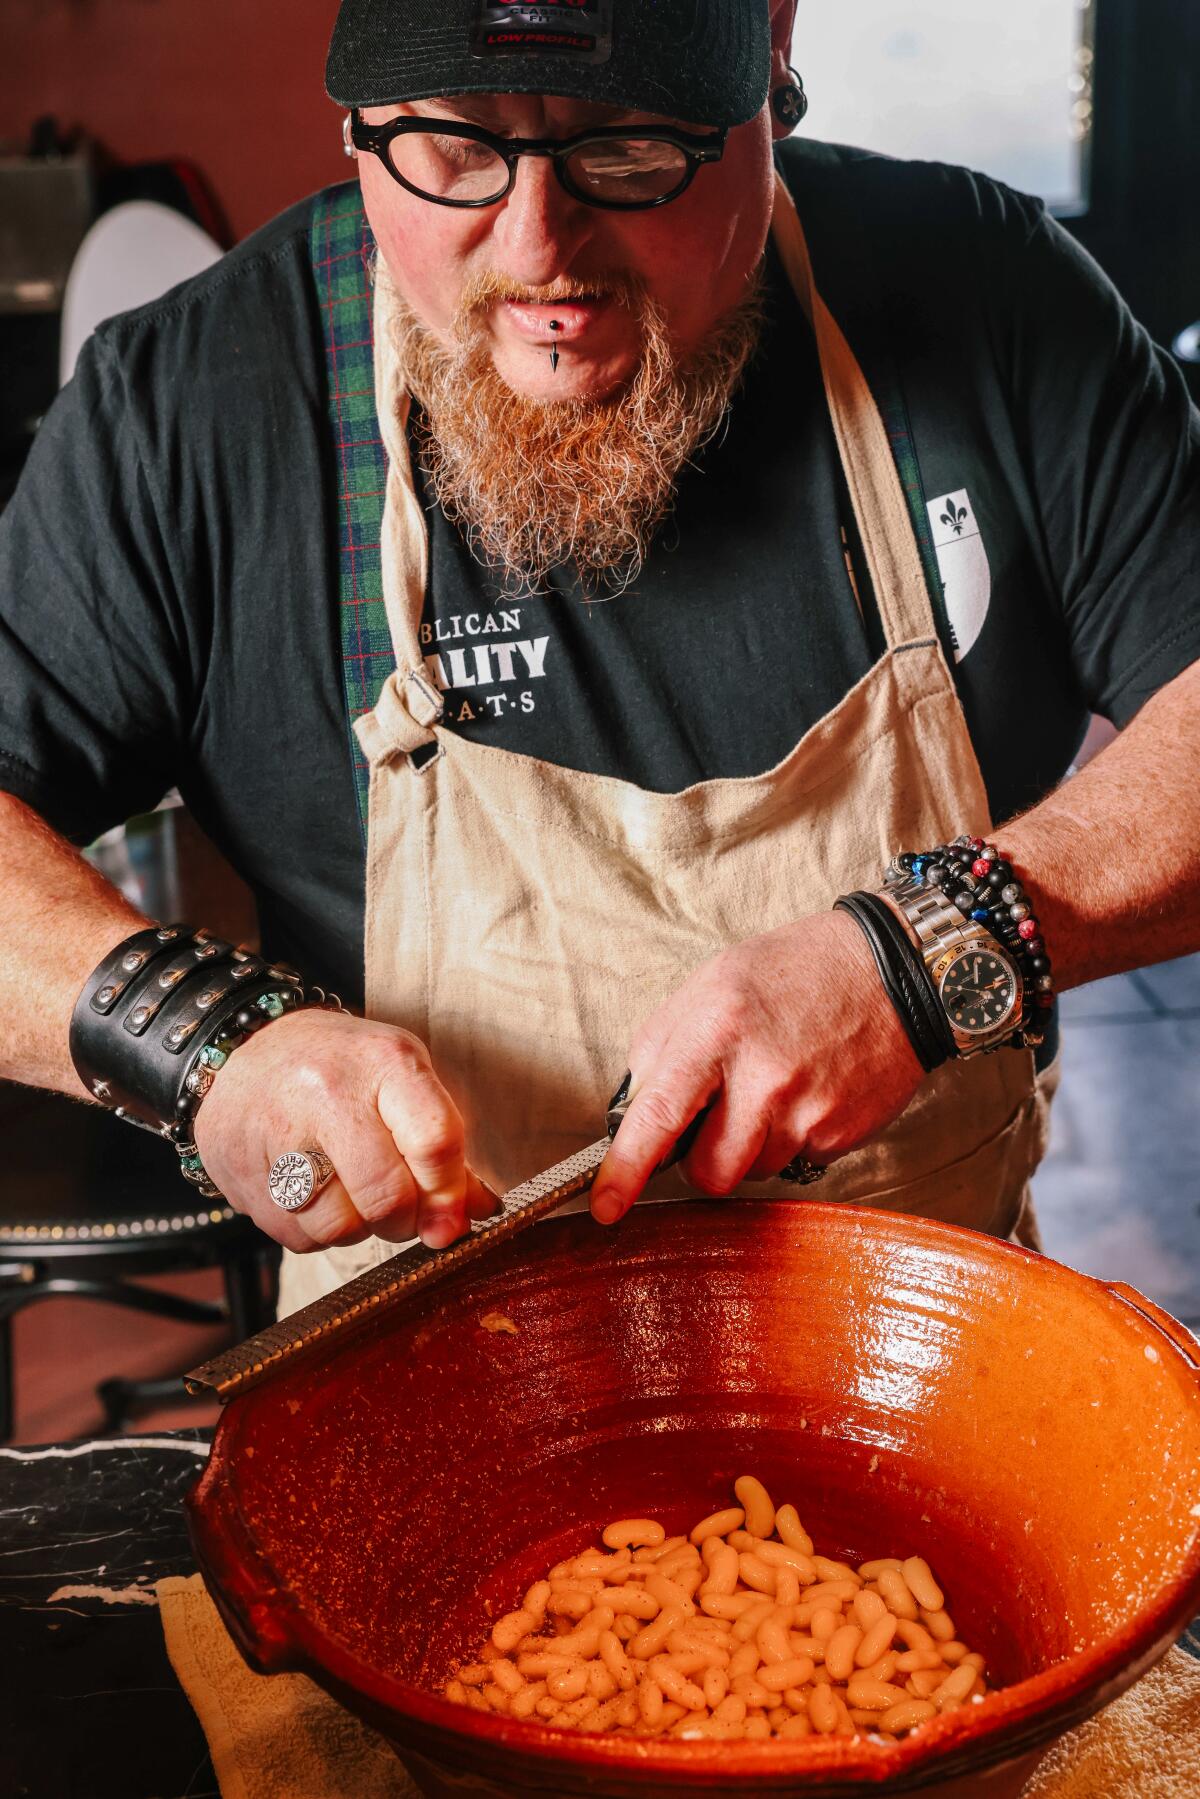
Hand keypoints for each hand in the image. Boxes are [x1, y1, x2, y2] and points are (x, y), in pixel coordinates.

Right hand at [193, 1009, 496, 1252]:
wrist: (248, 1049)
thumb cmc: (342, 1068)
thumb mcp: (402, 1080)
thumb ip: (443, 1143)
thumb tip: (478, 1211)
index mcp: (384, 1062)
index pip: (435, 1142)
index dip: (449, 1195)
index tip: (452, 1221)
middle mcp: (328, 1092)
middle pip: (388, 1196)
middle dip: (404, 1221)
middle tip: (400, 1210)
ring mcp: (278, 1131)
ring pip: (340, 1228)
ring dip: (356, 1229)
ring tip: (350, 1193)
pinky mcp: (239, 1170)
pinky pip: (298, 1237)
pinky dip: (315, 1232)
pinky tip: (312, 1194)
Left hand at [589, 910, 926, 1222]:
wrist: (893, 974)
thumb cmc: (795, 972)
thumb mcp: (712, 984)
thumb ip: (663, 1047)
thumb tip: (633, 1111)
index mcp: (718, 1029)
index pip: (659, 1113)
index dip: (626, 1168)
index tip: (605, 1206)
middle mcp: (763, 1076)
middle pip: (709, 1172)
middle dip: (704, 1158)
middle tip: (720, 1113)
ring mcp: (807, 1111)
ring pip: (752, 1172)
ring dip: (751, 1145)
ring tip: (774, 1086)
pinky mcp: (840, 1134)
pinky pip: (795, 1162)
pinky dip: (792, 1137)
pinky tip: (807, 1091)